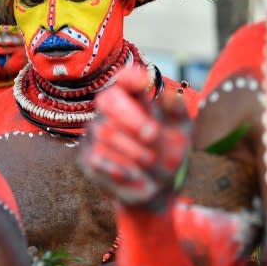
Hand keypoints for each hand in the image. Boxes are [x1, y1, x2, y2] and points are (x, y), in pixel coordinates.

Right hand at [78, 67, 189, 209]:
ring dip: (131, 148)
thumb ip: (176, 112)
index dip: (129, 77)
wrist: (155, 188)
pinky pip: (97, 157)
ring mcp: (95, 133)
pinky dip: (120, 166)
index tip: (143, 82)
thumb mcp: (179, 133)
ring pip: (105, 132)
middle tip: (153, 133)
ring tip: (149, 159)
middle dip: (131, 116)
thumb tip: (171, 95)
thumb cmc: (167, 153)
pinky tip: (133, 173)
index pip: (124, 81)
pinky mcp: (87, 156)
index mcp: (132, 100)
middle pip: (107, 100)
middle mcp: (109, 111)